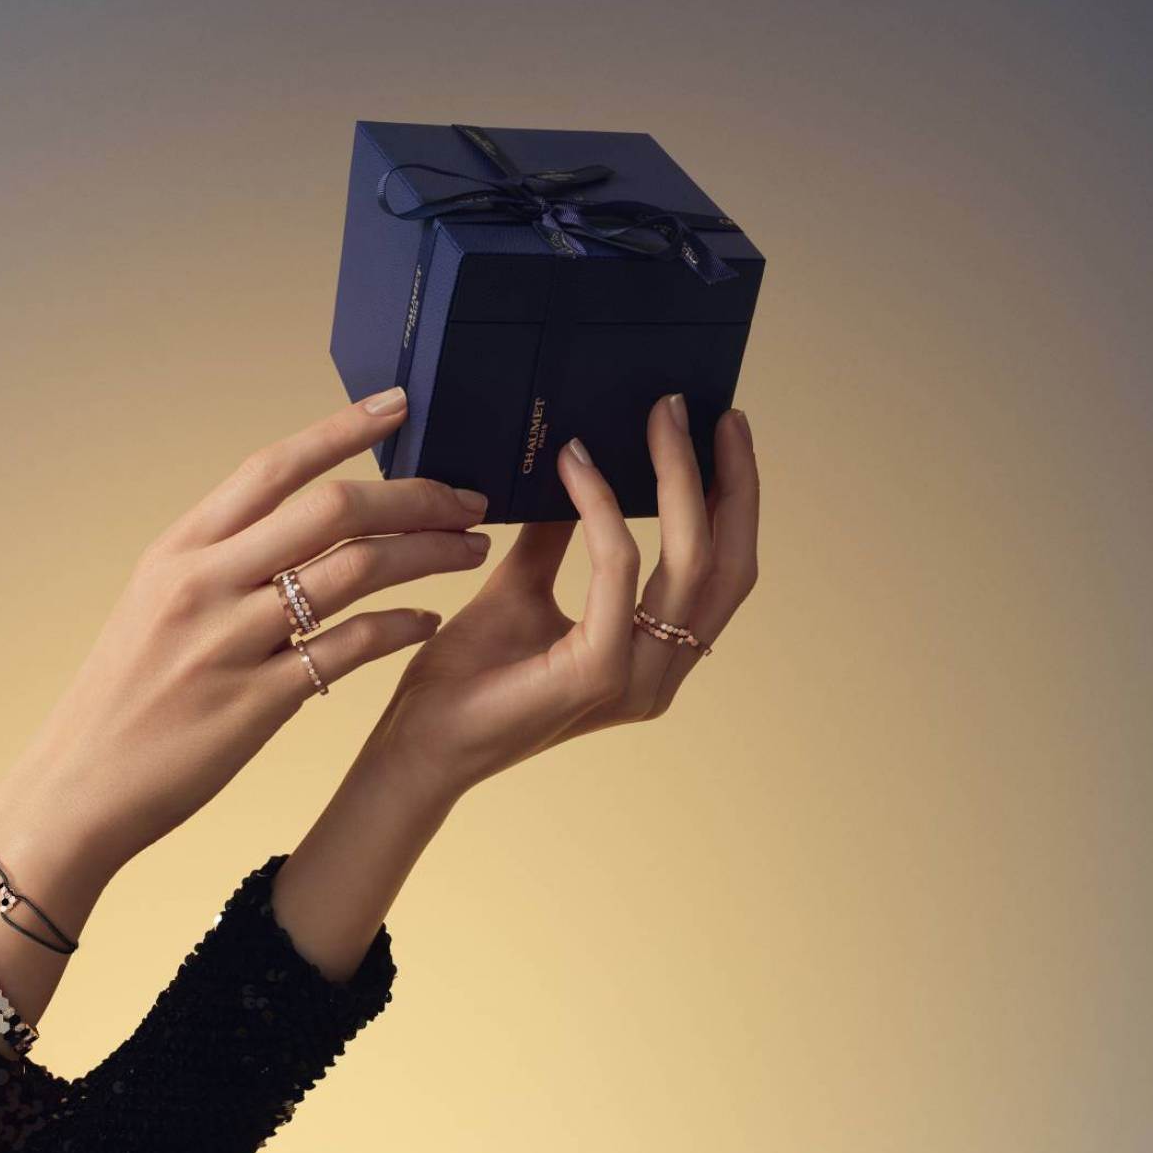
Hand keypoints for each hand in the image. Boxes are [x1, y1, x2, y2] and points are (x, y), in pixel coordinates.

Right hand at [0, 386, 491, 899]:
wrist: (79, 785)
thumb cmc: (125, 694)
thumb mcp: (156, 601)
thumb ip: (221, 557)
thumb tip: (295, 515)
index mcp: (180, 548)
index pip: (272, 466)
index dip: (341, 428)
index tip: (400, 405)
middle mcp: (205, 583)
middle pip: (331, 508)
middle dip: (414, 496)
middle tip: (467, 500)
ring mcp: (231, 642)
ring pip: (354, 571)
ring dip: (426, 554)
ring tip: (469, 550)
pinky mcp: (256, 704)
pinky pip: (350, 650)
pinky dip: (400, 628)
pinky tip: (429, 622)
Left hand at [363, 393, 759, 802]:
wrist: (419, 743)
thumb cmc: (466, 677)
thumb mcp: (520, 586)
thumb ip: (558, 535)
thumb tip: (577, 458)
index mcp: (653, 656)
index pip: (721, 569)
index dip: (733, 499)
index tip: (719, 427)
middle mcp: (660, 672)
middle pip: (728, 563)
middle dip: (729, 480)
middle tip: (708, 408)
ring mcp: (637, 678)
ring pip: (690, 560)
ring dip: (679, 478)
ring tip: (659, 416)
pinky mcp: (598, 673)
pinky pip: (618, 570)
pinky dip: (602, 508)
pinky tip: (574, 462)